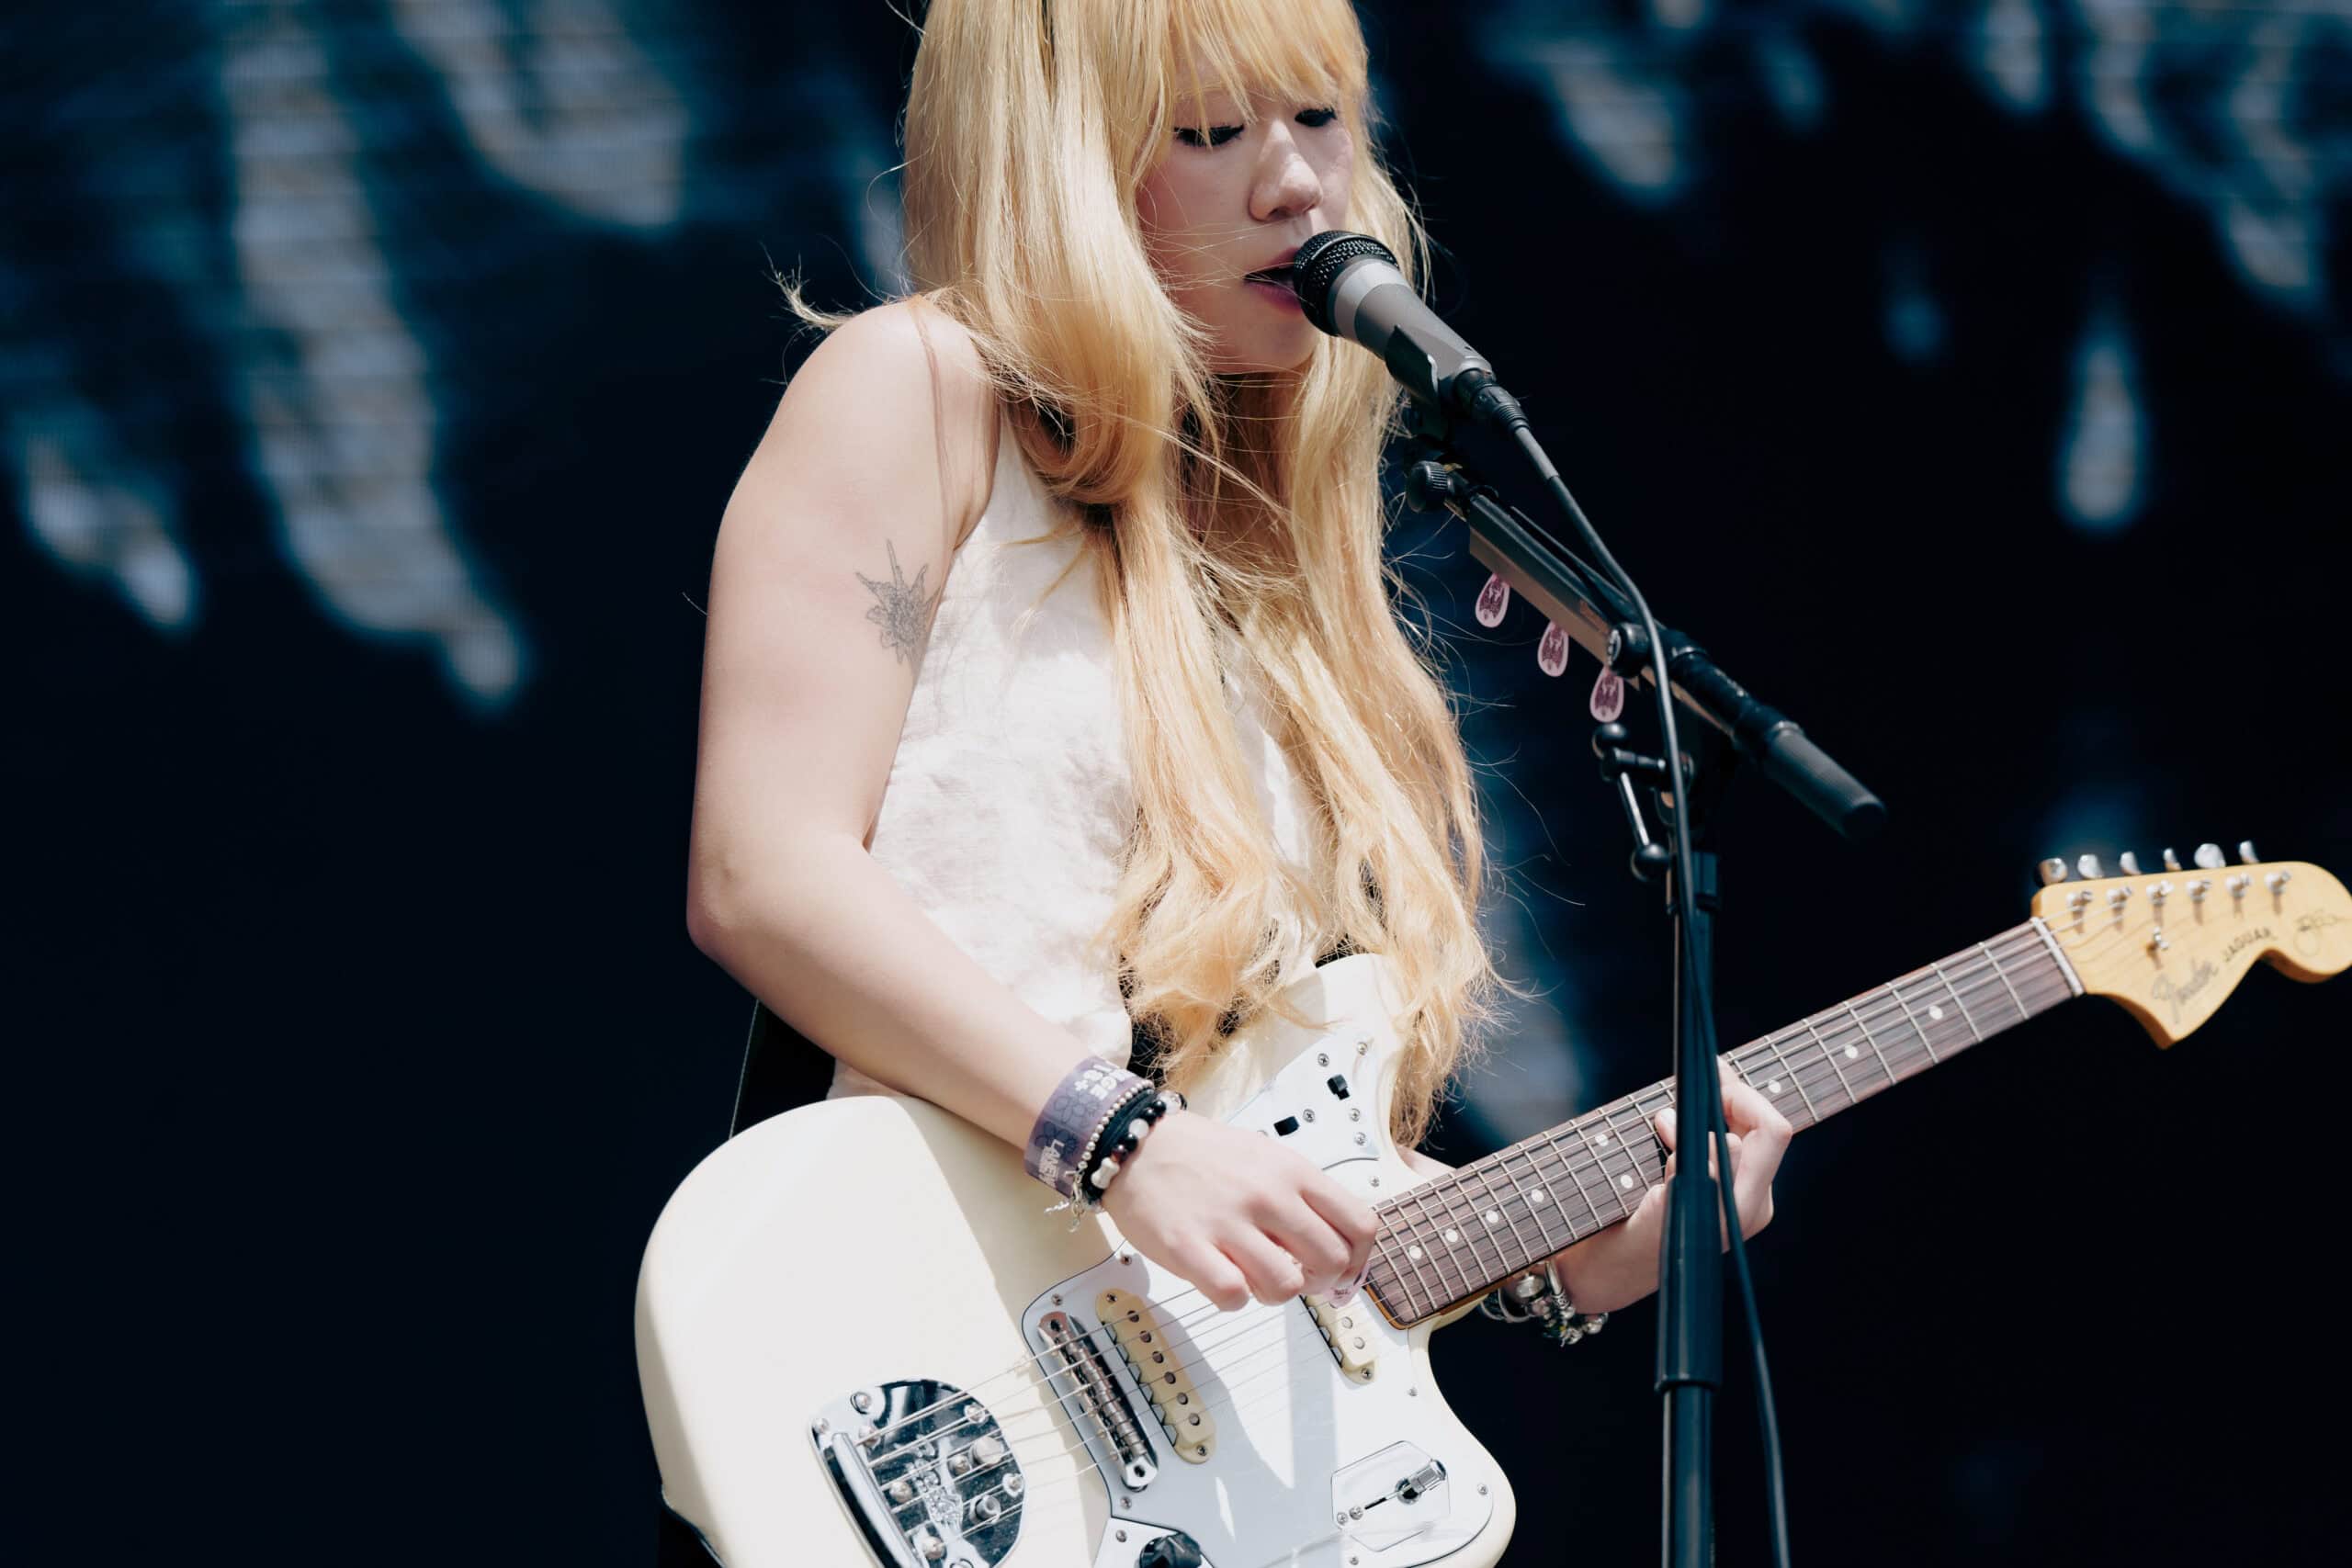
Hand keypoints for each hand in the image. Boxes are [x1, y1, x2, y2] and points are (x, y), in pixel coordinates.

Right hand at [1099, 1110, 1377, 1312]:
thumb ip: (1304, 1198)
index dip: (1359, 1260)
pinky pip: (1233, 1296)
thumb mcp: (1268, 1157)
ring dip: (1274, 1293)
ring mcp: (1227, 1222)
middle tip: (1298, 1277)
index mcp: (1292, 1172)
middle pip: (1330, 1262)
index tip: (1343, 1271)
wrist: (1137, 1145)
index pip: (1360, 1225)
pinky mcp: (1189, 1248)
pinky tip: (1222, 1277)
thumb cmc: (1204, 1155)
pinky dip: (1233, 1299)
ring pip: (1285, 1287)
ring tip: (1254, 1276)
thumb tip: (1340, 1251)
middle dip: (1320, 1282)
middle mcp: (1267, 1195)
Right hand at [1554, 1064, 1793, 1312]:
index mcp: (1739, 1208)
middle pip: (1766, 1128)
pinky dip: (1704, 1125)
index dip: (1741, 1096)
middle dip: (1731, 1097)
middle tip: (1692, 1078)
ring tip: (1664, 1117)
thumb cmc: (1623, 1248)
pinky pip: (1731, 1146)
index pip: (1771, 1133)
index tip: (1702, 1079)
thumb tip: (1725, 1140)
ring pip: (1748, 1134)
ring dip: (1714, 1111)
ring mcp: (1741, 1202)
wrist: (1607, 1276)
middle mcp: (1750, 1205)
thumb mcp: (1652, 1213)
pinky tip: (1670, 1130)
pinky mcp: (1724, 1197)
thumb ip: (1688, 1180)